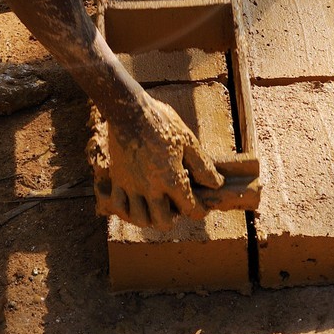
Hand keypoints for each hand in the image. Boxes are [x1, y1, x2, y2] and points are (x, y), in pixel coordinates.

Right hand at [88, 93, 224, 230]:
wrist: (128, 111)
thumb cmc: (161, 122)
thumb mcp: (188, 140)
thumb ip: (202, 165)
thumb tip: (216, 183)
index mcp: (171, 179)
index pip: (189, 208)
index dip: (199, 210)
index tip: (201, 207)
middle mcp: (150, 188)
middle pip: (162, 222)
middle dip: (173, 219)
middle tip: (176, 207)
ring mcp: (132, 186)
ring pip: (140, 219)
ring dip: (150, 218)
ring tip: (156, 207)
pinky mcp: (117, 180)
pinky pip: (119, 206)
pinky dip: (127, 210)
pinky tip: (135, 204)